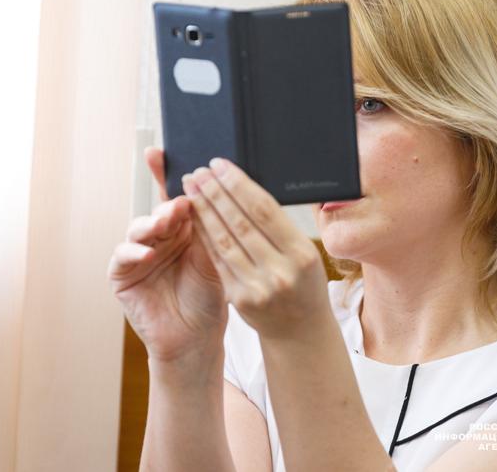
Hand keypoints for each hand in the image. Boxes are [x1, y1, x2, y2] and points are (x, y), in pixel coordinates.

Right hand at [107, 147, 226, 364]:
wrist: (198, 339)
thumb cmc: (210, 298)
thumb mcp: (215, 258)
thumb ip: (208, 229)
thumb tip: (208, 192)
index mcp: (183, 229)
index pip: (174, 197)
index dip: (165, 174)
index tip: (159, 152)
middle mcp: (159, 237)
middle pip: (156, 209)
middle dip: (166, 203)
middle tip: (181, 201)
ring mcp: (139, 255)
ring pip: (138, 228)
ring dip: (151, 223)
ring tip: (165, 223)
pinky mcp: (123, 276)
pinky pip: (122, 257)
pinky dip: (133, 252)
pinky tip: (147, 253)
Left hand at [181, 157, 329, 338]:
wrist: (300, 330)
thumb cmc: (303, 282)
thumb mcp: (304, 252)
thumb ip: (279, 226)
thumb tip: (246, 186)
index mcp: (302, 253)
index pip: (264, 210)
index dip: (238, 184)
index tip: (220, 165)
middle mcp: (281, 271)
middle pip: (241, 222)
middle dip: (216, 193)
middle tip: (199, 171)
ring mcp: (258, 287)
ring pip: (224, 240)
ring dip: (204, 210)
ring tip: (191, 188)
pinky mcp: (240, 298)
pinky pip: (218, 259)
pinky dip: (204, 235)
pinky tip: (194, 217)